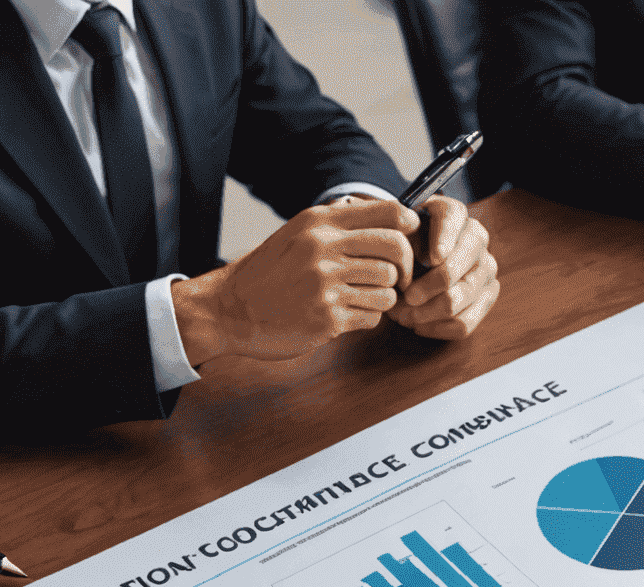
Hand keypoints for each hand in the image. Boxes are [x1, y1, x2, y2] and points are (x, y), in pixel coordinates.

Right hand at [173, 197, 419, 365]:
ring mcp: (326, 285)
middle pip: (396, 249)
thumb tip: (393, 215)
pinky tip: (349, 314)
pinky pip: (373, 317)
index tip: (411, 238)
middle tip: (400, 278)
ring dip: (384, 297)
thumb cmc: (269, 273)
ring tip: (364, 297)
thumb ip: (338, 224)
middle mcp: (323, 248)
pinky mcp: (328, 319)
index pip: (388, 212)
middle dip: (406, 267)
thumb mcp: (298, 234)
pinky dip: (368, 317)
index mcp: (319, 223)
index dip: (409, 225)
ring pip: (389, 288)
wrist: (231, 309)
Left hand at [387, 196, 500, 340]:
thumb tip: (424, 259)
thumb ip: (400, 233)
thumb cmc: (403, 241)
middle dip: (429, 287)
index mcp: (454, 213)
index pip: (452, 218)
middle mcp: (476, 239)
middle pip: (457, 268)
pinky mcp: (486, 296)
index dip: (444, 239)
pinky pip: (465, 323)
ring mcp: (486, 270)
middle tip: (406, 298)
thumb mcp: (396, 229)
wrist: (413, 256)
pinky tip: (419, 325)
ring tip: (404, 316)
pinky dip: (438, 328)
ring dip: (429, 313)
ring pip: (460, 299)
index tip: (431, 259)